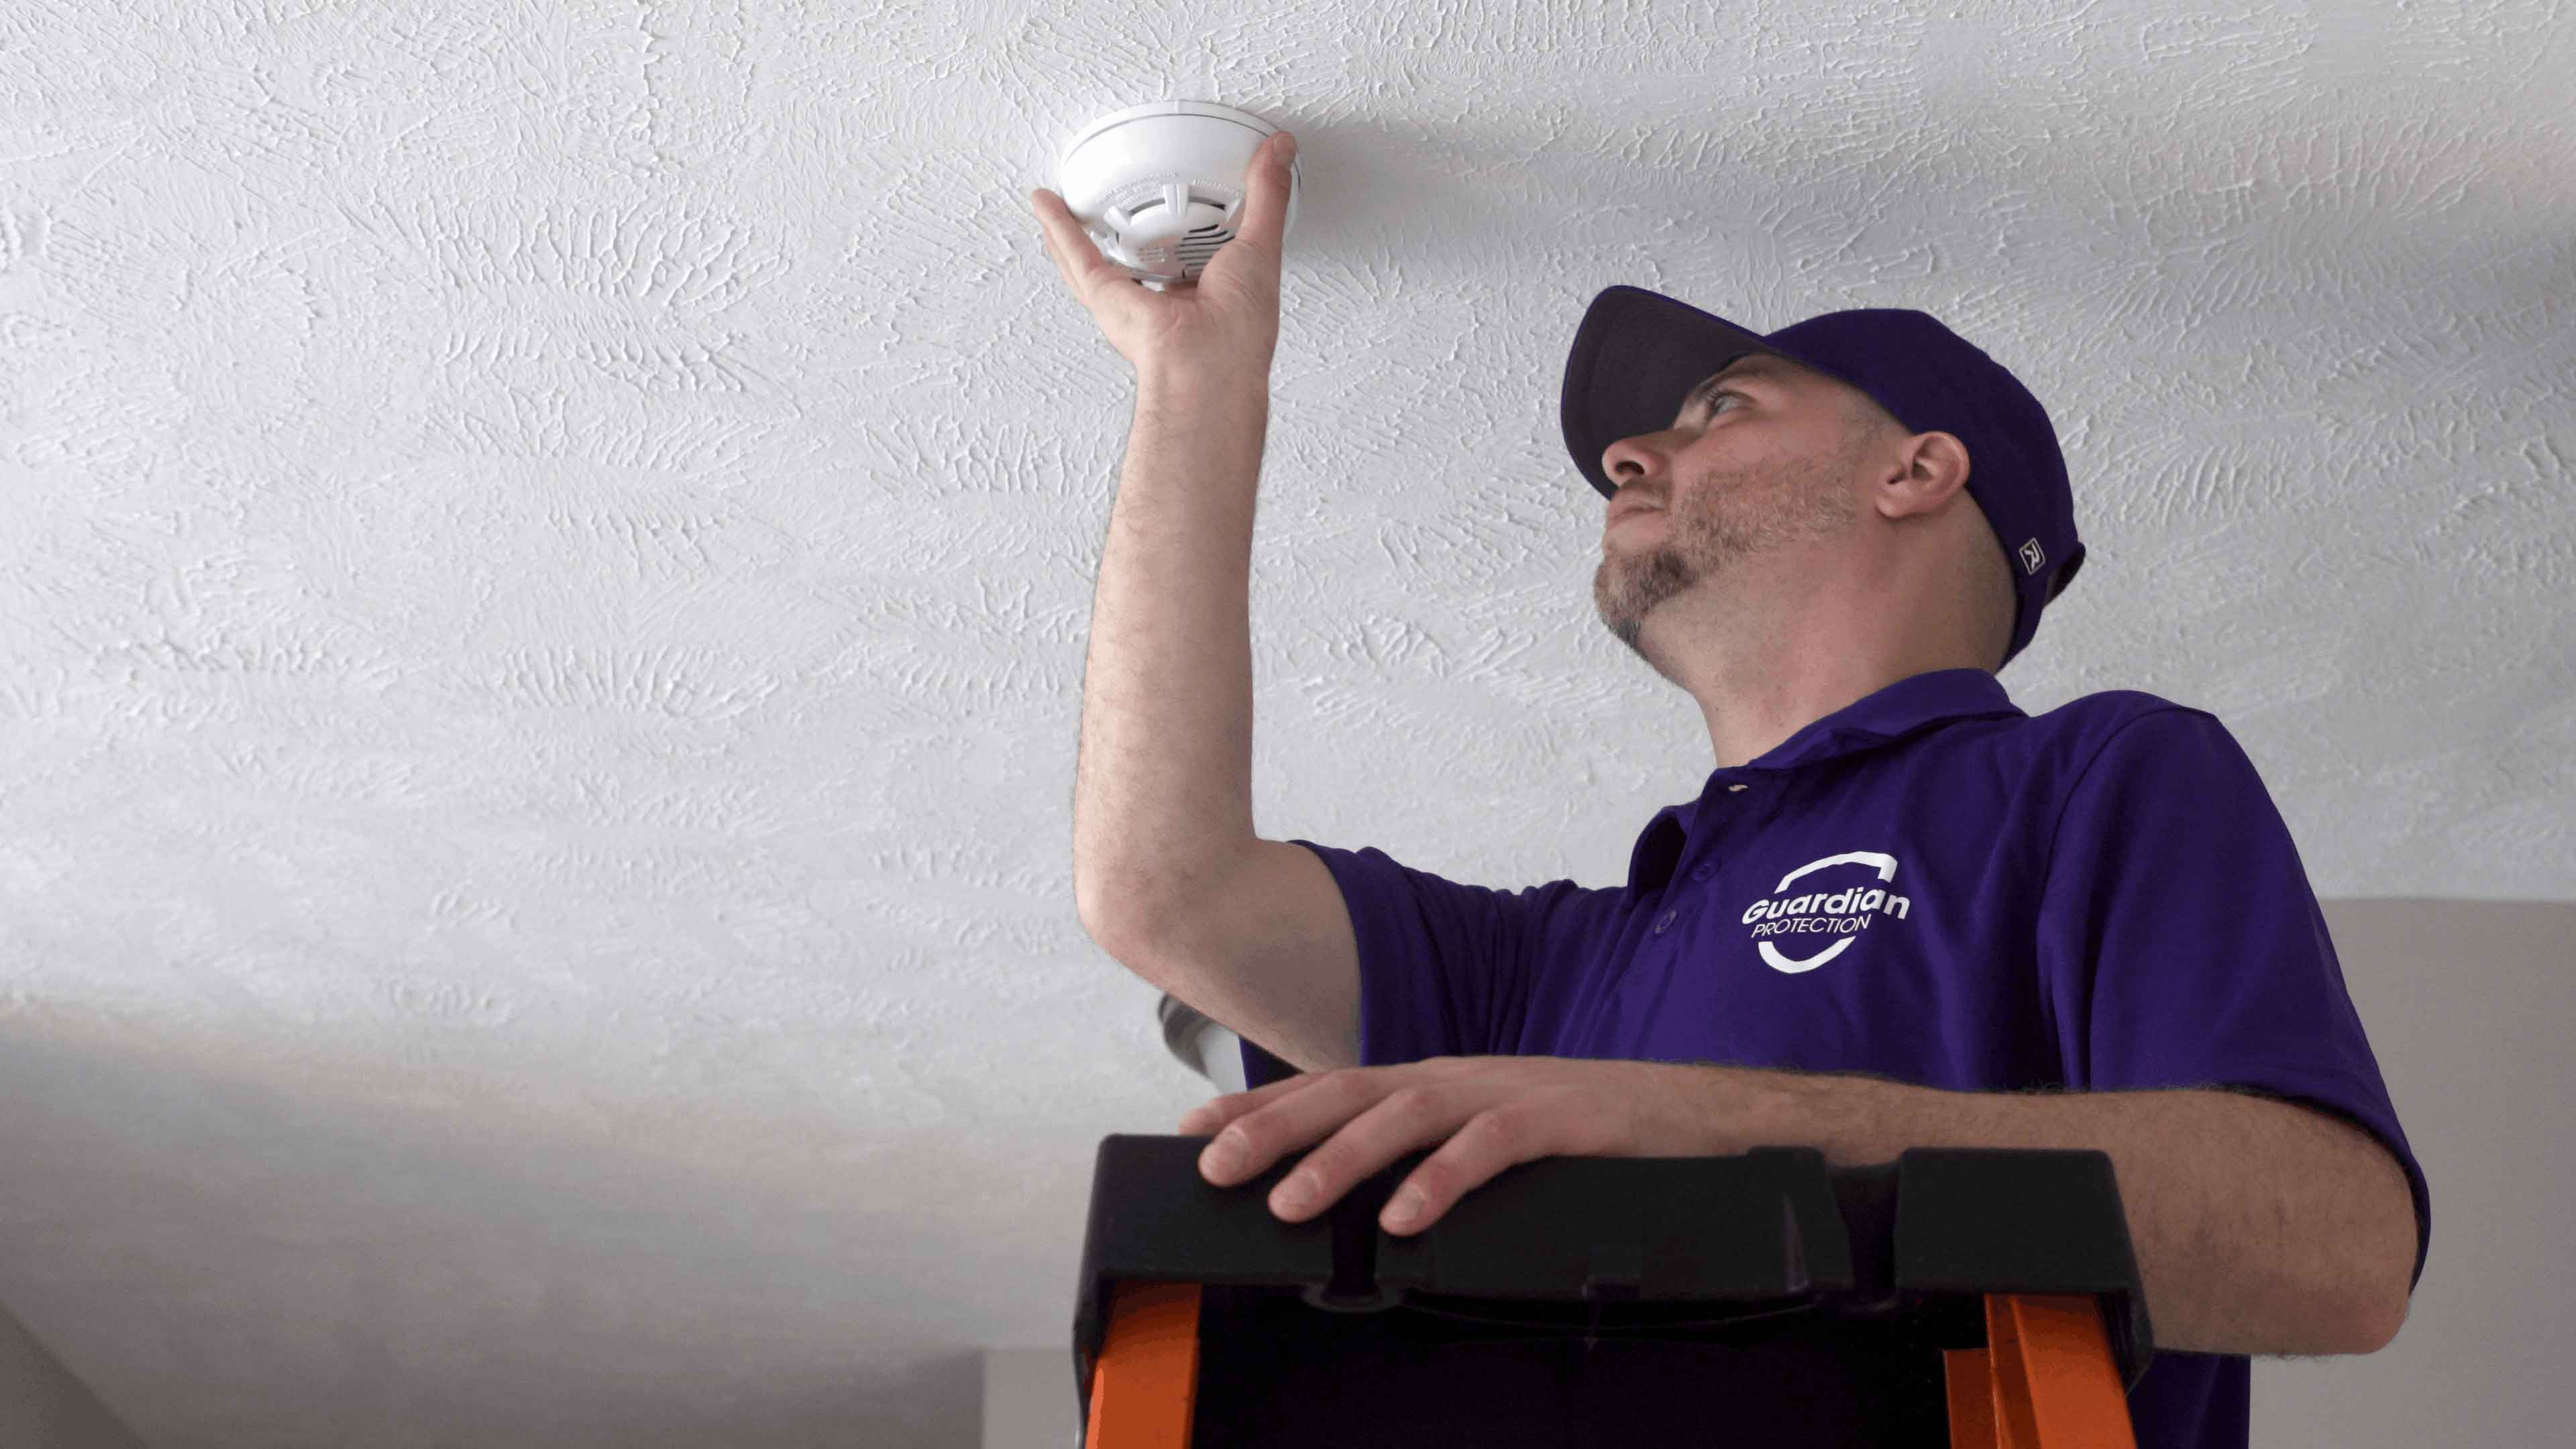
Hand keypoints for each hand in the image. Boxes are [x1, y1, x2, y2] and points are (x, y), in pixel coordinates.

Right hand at [1030, 130, 1296, 373]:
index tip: (1182, 202)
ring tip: (1066, 203)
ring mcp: (1132, 300)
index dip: (1185, 228)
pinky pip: (1076, 254)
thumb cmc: (1239, 331)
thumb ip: (1268, 195)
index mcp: (1205, 292)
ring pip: (1098, 259)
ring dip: (1079, 232)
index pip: (1192, 253)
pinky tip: (1046, 204)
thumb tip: (1280, 153)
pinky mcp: (1106, 296)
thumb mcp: (1262, 244)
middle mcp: (1165, 299)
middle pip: (1139, 256)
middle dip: (1126, 233)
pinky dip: (1057, 226)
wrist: (1208, 360)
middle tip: (1116, 202)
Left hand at [1174, 1056, 1793, 1234]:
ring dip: (1341, 1158)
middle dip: (1275, 1127)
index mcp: (1439, 1084)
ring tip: (1289, 1201)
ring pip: (1406, 1116)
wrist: (1701, 1117)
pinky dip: (1442, 1179)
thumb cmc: (1591, 1137)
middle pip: (1350, 1092)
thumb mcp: (1493, 1142)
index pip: (1332, 1088)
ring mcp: (1508, 1093)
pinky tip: (1403, 1215)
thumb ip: (1431, 1157)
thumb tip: (1361, 1199)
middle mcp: (1460, 1078)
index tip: (1193, 1132)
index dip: (1261, 1106)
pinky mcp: (1561, 1120)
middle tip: (1214, 1166)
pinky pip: (1489, 1147)